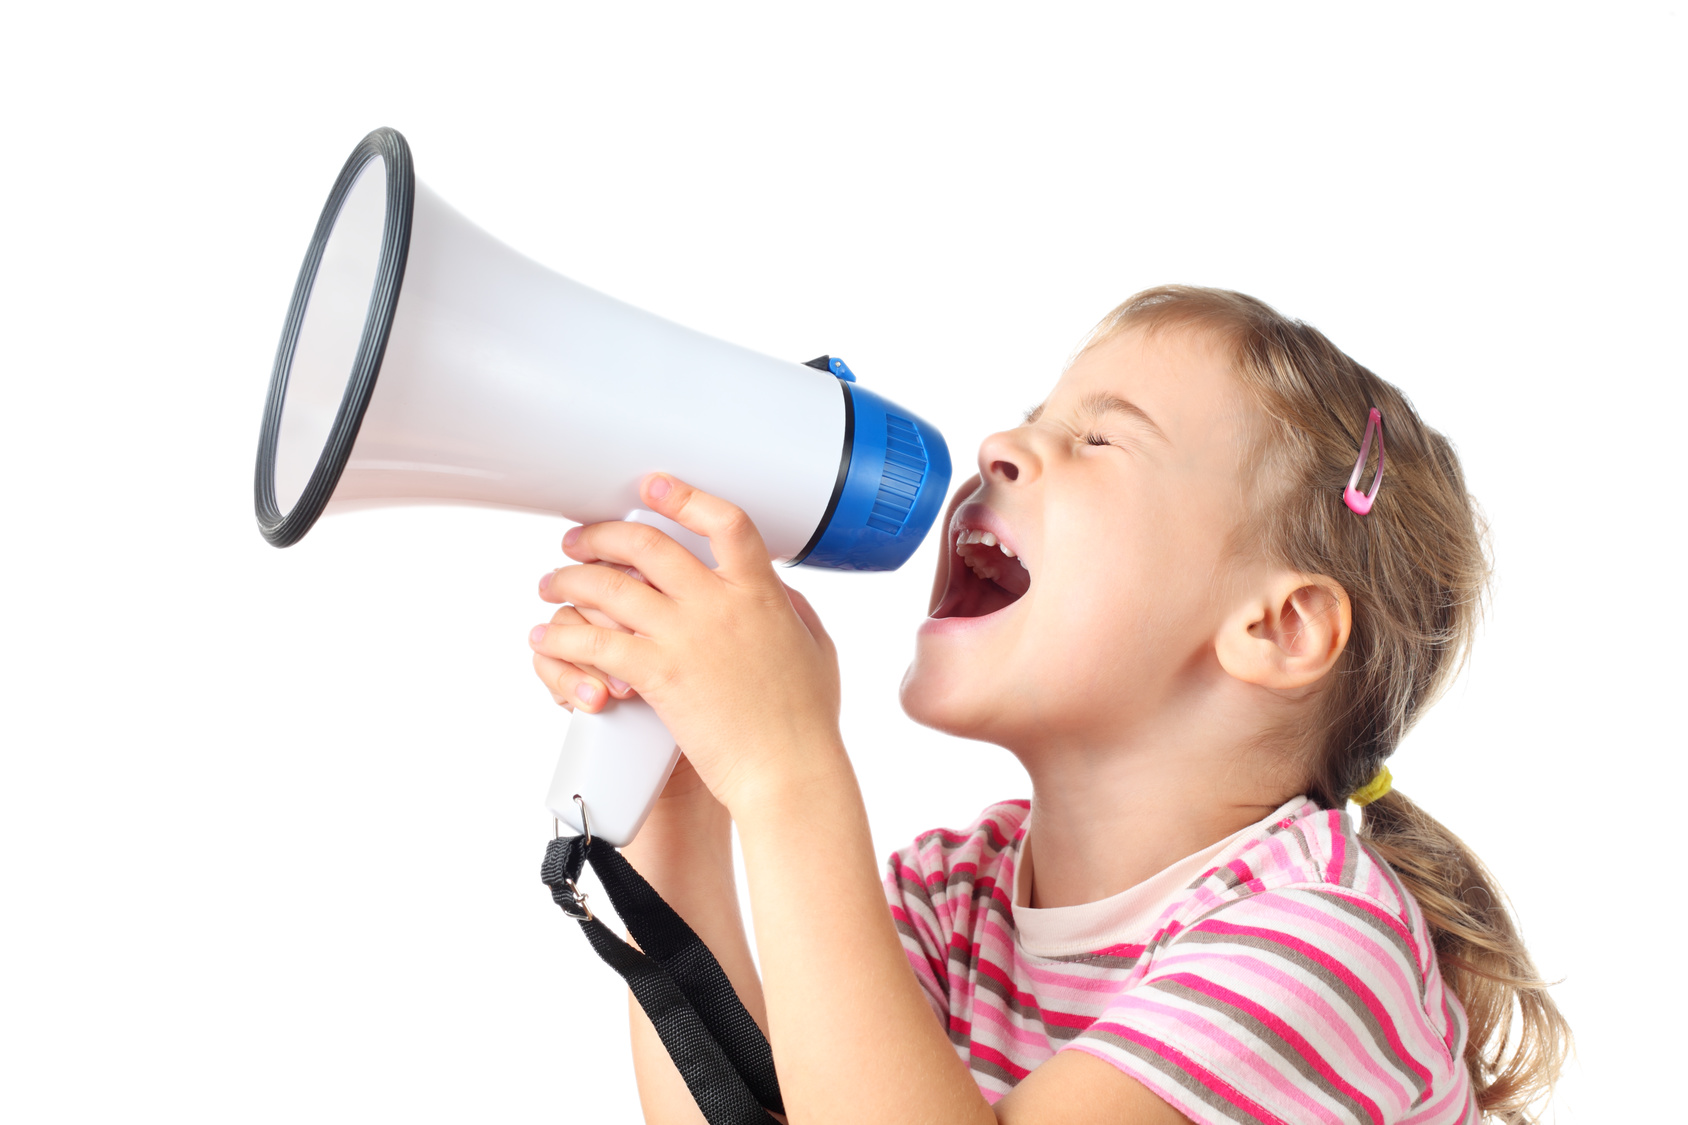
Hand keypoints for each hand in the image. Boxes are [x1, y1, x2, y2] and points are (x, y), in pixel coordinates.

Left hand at [530, 474, 842, 813]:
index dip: (684, 497)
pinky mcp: (658, 674)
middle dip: (602, 535)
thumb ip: (793, 609)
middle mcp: (719, 603)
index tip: (653, 487)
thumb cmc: (806, 721)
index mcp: (760, 591)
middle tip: (579, 541)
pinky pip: (594, 640)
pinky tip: (546, 637)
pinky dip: (562, 636)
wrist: (788, 771)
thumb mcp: (817, 648)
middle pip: (647, 544)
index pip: (724, 520)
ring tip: (551, 584)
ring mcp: (686, 636)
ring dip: (570, 579)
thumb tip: (778, 588)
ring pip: (609, 586)